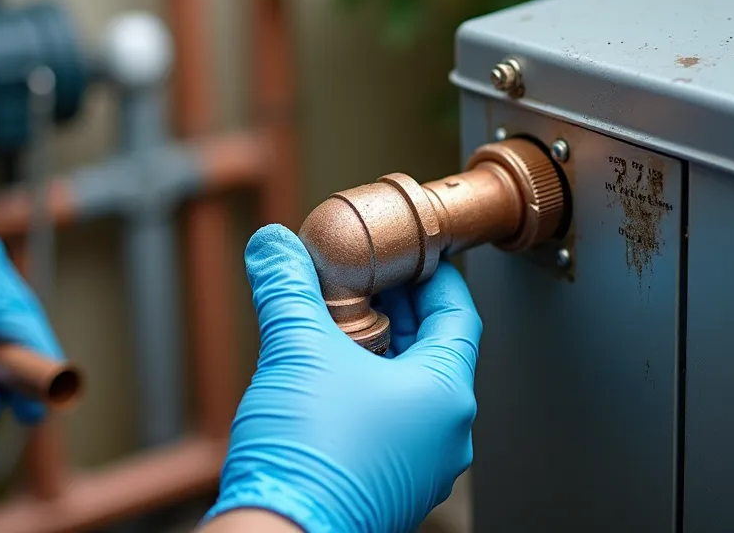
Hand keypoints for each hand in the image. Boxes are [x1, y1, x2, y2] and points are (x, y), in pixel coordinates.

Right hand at [205, 225, 480, 532]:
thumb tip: (273, 245)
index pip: (459, 314)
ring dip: (378, 352)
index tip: (411, 250)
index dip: (434, 274)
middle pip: (433, 351)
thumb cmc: (308, 456)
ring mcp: (419, 468)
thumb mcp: (295, 349)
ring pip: (409, 391)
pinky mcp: (388, 489)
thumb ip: (287, 288)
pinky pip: (390, 426)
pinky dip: (366, 392)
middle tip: (362, 278)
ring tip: (336, 324)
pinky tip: (325, 379)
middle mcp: (445, 436)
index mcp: (446, 396)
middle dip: (396, 310)